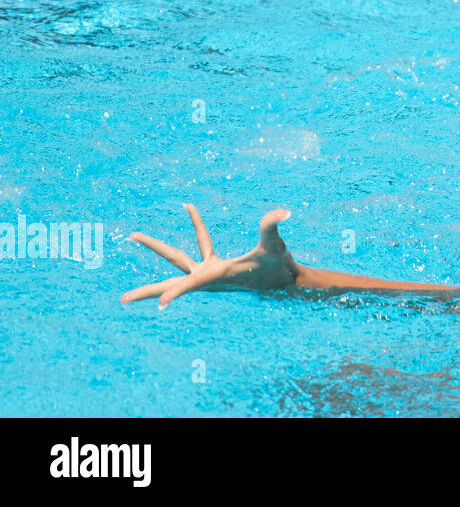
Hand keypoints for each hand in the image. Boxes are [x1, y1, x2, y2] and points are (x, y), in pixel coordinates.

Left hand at [121, 204, 297, 306]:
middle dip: (147, 291)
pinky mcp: (215, 265)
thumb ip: (272, 227)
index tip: (160, 305)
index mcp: (217, 275)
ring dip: (157, 247)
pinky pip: (200, 242)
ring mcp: (209, 271)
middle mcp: (208, 276)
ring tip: (134, 235)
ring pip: (177, 260)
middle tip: (122, 300)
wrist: (285, 279)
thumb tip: (283, 212)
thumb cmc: (279, 265)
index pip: (192, 284)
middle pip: (171, 281)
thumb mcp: (275, 246)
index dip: (177, 292)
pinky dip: (196, 225)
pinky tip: (189, 208)